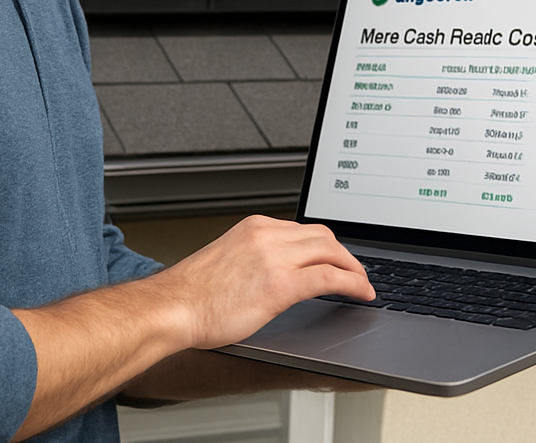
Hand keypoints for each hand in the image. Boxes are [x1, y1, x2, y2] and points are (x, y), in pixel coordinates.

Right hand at [154, 215, 374, 350]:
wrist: (172, 307)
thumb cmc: (192, 294)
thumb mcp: (228, 261)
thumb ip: (255, 258)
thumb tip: (275, 272)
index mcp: (254, 227)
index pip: (302, 229)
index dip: (326, 245)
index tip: (336, 257)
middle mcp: (266, 235)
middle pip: (322, 236)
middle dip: (345, 254)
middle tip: (356, 272)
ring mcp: (274, 257)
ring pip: (331, 251)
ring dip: (353, 268)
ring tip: (363, 283)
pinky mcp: (279, 285)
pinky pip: (329, 277)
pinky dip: (352, 283)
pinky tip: (361, 293)